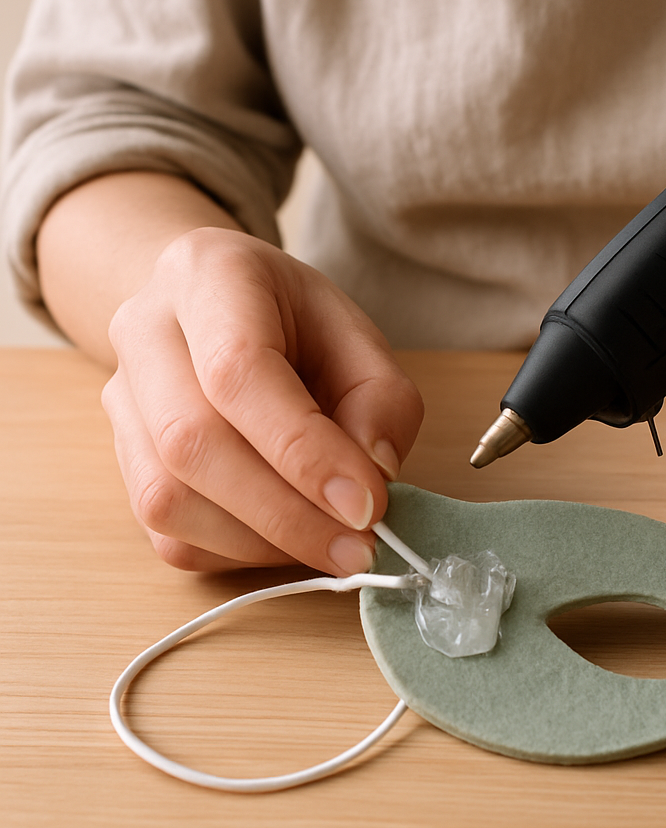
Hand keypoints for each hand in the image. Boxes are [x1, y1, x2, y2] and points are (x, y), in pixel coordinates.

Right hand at [101, 228, 422, 572]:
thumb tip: (373, 476)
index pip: (239, 372)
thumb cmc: (295, 323)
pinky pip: (165, 532)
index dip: (303, 452)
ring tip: (329, 544)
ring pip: (167, 498)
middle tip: (359, 547)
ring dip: (260, 542)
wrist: (214, 309)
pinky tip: (286, 538)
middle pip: (192, 442)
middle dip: (286, 513)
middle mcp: (144, 332)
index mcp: (210, 276)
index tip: (365, 504)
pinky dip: (234, 552)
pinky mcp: (122, 459)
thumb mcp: (359, 337)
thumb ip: (382, 400)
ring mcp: (121, 399)